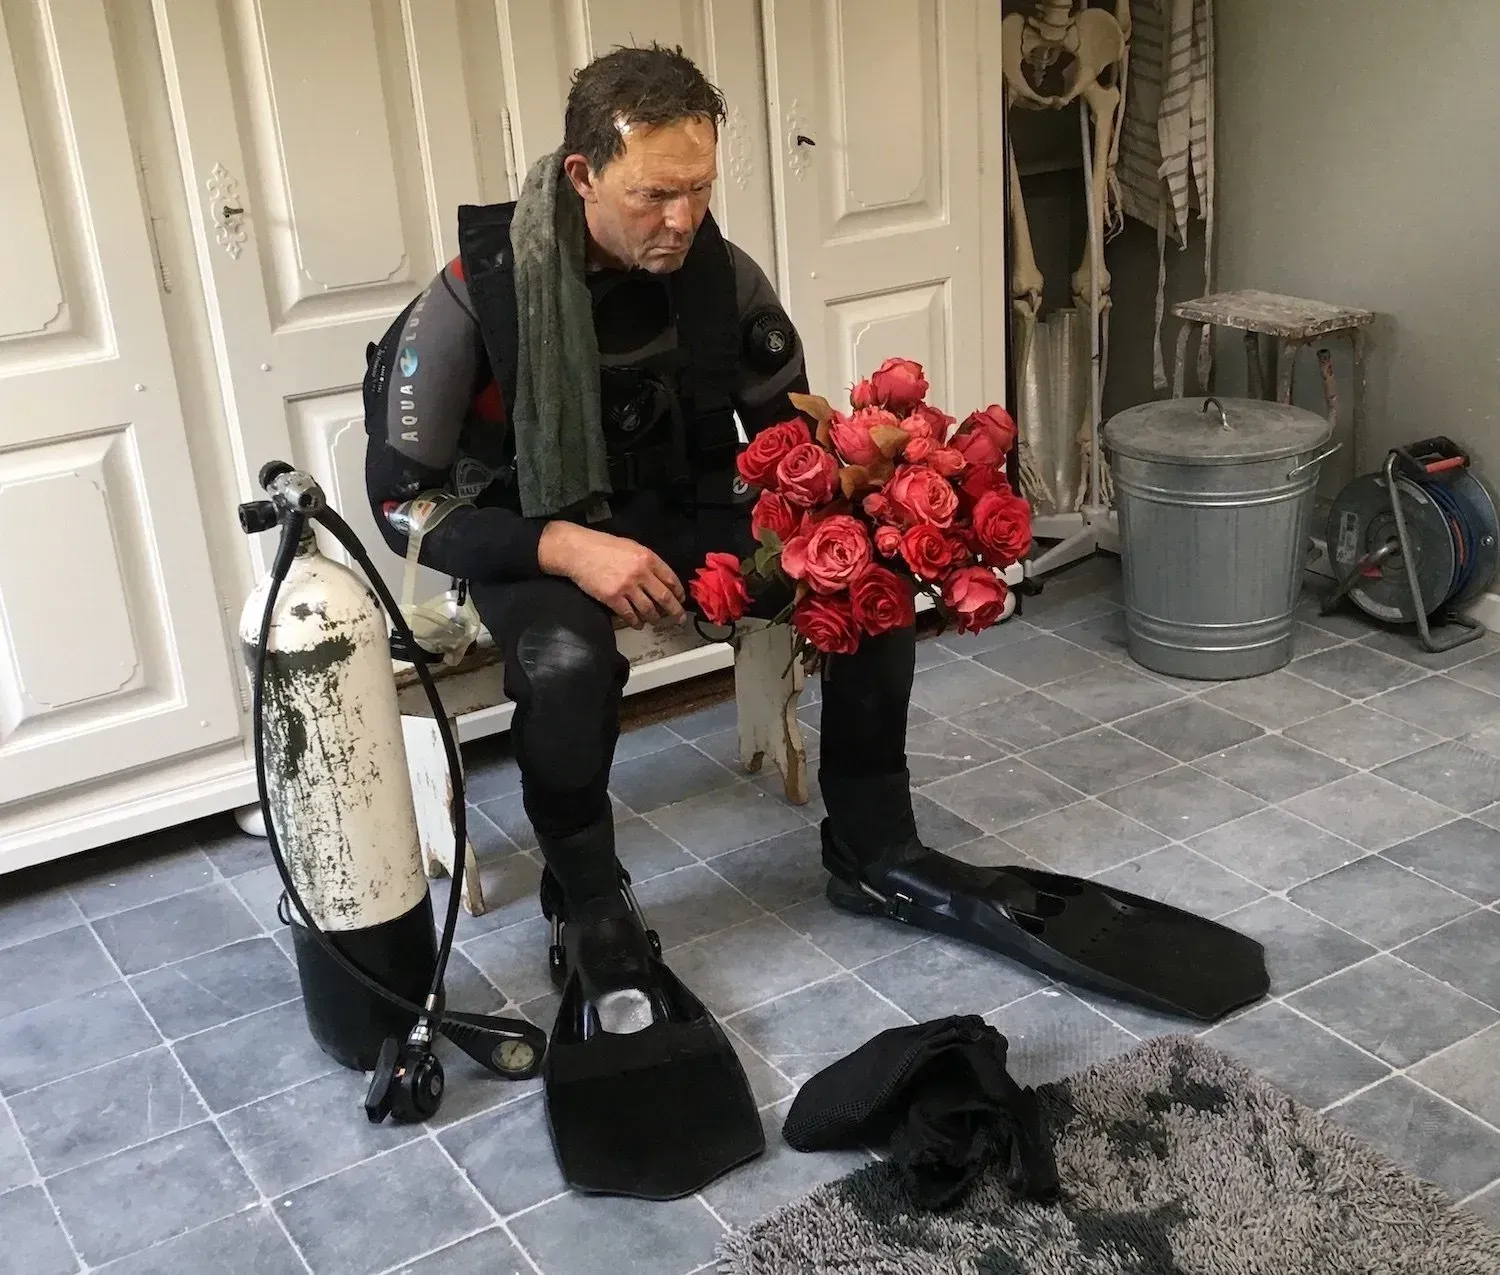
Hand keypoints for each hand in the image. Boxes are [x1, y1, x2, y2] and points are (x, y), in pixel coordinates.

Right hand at [537, 522, 685, 628]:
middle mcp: (640, 573)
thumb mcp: (630, 546)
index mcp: (647, 557)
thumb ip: (646, 561)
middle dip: (674, 611)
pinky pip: (629, 615)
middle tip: (679, 619)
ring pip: (648, 609)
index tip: (681, 599)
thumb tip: (659, 578)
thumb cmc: (602, 546)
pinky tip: (638, 624)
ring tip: (656, 622)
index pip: (671, 578)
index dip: (678, 592)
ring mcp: (627, 587)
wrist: (577, 551)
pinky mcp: (613, 598)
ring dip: (655, 619)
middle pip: (664, 597)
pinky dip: (636, 622)